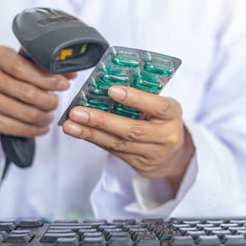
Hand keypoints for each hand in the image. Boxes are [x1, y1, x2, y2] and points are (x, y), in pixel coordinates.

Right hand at [0, 46, 75, 157]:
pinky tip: (42, 126)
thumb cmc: (7, 77)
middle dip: (50, 100)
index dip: (47, 78)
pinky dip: (36, 129)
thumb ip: (44, 66)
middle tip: (56, 102)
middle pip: (28, 92)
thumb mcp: (21, 64)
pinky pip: (20, 128)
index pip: (22, 67)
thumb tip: (71, 73)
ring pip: (27, 113)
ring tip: (50, 114)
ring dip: (46, 116)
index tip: (64, 84)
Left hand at [62, 86, 194, 192]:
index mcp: (172, 115)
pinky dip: (94, 140)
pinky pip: (113, 151)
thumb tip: (108, 82)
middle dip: (102, 120)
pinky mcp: (138, 163)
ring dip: (91, 133)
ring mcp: (152, 152)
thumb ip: (143, 97)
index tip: (113, 90)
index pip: (158, 106)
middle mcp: (165, 135)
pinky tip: (80, 132)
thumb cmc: (164, 122)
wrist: (174, 156)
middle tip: (79, 112)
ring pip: (118, 143)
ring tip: (71, 124)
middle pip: (132, 130)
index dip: (136, 98)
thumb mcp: (162, 106)